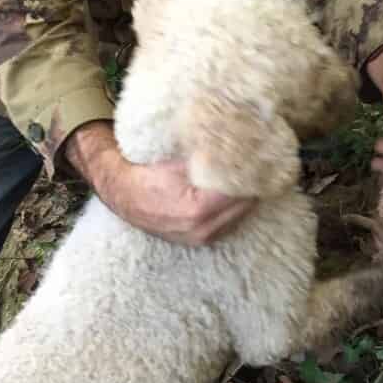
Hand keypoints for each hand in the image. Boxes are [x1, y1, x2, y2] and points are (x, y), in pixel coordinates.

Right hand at [64, 121, 256, 245]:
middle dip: (253, 182)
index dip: (252, 170)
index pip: (241, 189)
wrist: (123, 194)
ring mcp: (202, 238)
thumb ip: (211, 156)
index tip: (260, 154)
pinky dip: (236, 207)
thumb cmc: (148, 172)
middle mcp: (203, 229)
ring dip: (247, 195)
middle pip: (247, 203)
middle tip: (260, 161)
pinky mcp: (202, 241)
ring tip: (249, 173)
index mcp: (198, 208)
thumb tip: (241, 142)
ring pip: (242, 214)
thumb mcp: (179, 160)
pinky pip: (231, 223)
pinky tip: (235, 189)